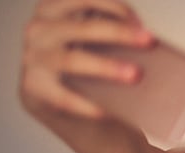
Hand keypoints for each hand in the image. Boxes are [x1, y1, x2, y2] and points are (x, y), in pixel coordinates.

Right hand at [20, 0, 153, 117]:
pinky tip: (109, 110)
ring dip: (106, 67)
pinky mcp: (33, 86)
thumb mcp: (89, 35)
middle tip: (148, 42)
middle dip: (119, 33)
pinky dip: (88, 104)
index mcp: (56, 8)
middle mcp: (41, 28)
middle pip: (84, 28)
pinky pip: (63, 97)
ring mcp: (34, 57)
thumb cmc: (79, 58)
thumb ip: (109, 31)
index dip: (116, 8)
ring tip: (134, 76)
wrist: (51, 92)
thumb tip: (151, 42)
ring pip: (72, 60)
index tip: (142, 24)